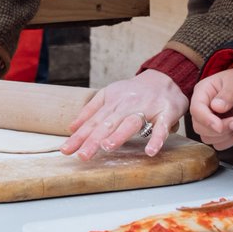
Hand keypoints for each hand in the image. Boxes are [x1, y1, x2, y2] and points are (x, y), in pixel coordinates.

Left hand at [61, 70, 187, 159]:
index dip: (79, 136)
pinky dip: (156, 139)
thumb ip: (91, 110)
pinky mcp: (166, 113)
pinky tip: (150, 151)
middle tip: (83, 155)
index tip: (66, 150)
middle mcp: (127, 105)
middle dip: (94, 139)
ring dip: (120, 134)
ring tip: (108, 147)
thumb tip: (71, 127)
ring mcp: (147, 109)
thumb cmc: (135, 91)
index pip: (93, 122)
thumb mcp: (109, 94)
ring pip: (131, 122)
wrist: (166, 76)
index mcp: (113, 102)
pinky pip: (161, 127)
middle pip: (109, 124)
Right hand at [189, 67, 232, 149]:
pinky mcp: (219, 131)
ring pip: (207, 138)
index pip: (196, 109)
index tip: (220, 126)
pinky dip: (229, 141)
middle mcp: (203, 108)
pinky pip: (218, 144)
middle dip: (219, 129)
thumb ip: (228, 94)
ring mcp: (210, 121)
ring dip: (225, 135)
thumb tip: (216, 107)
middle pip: (199, 127)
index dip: (206, 120)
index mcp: (203, 92)